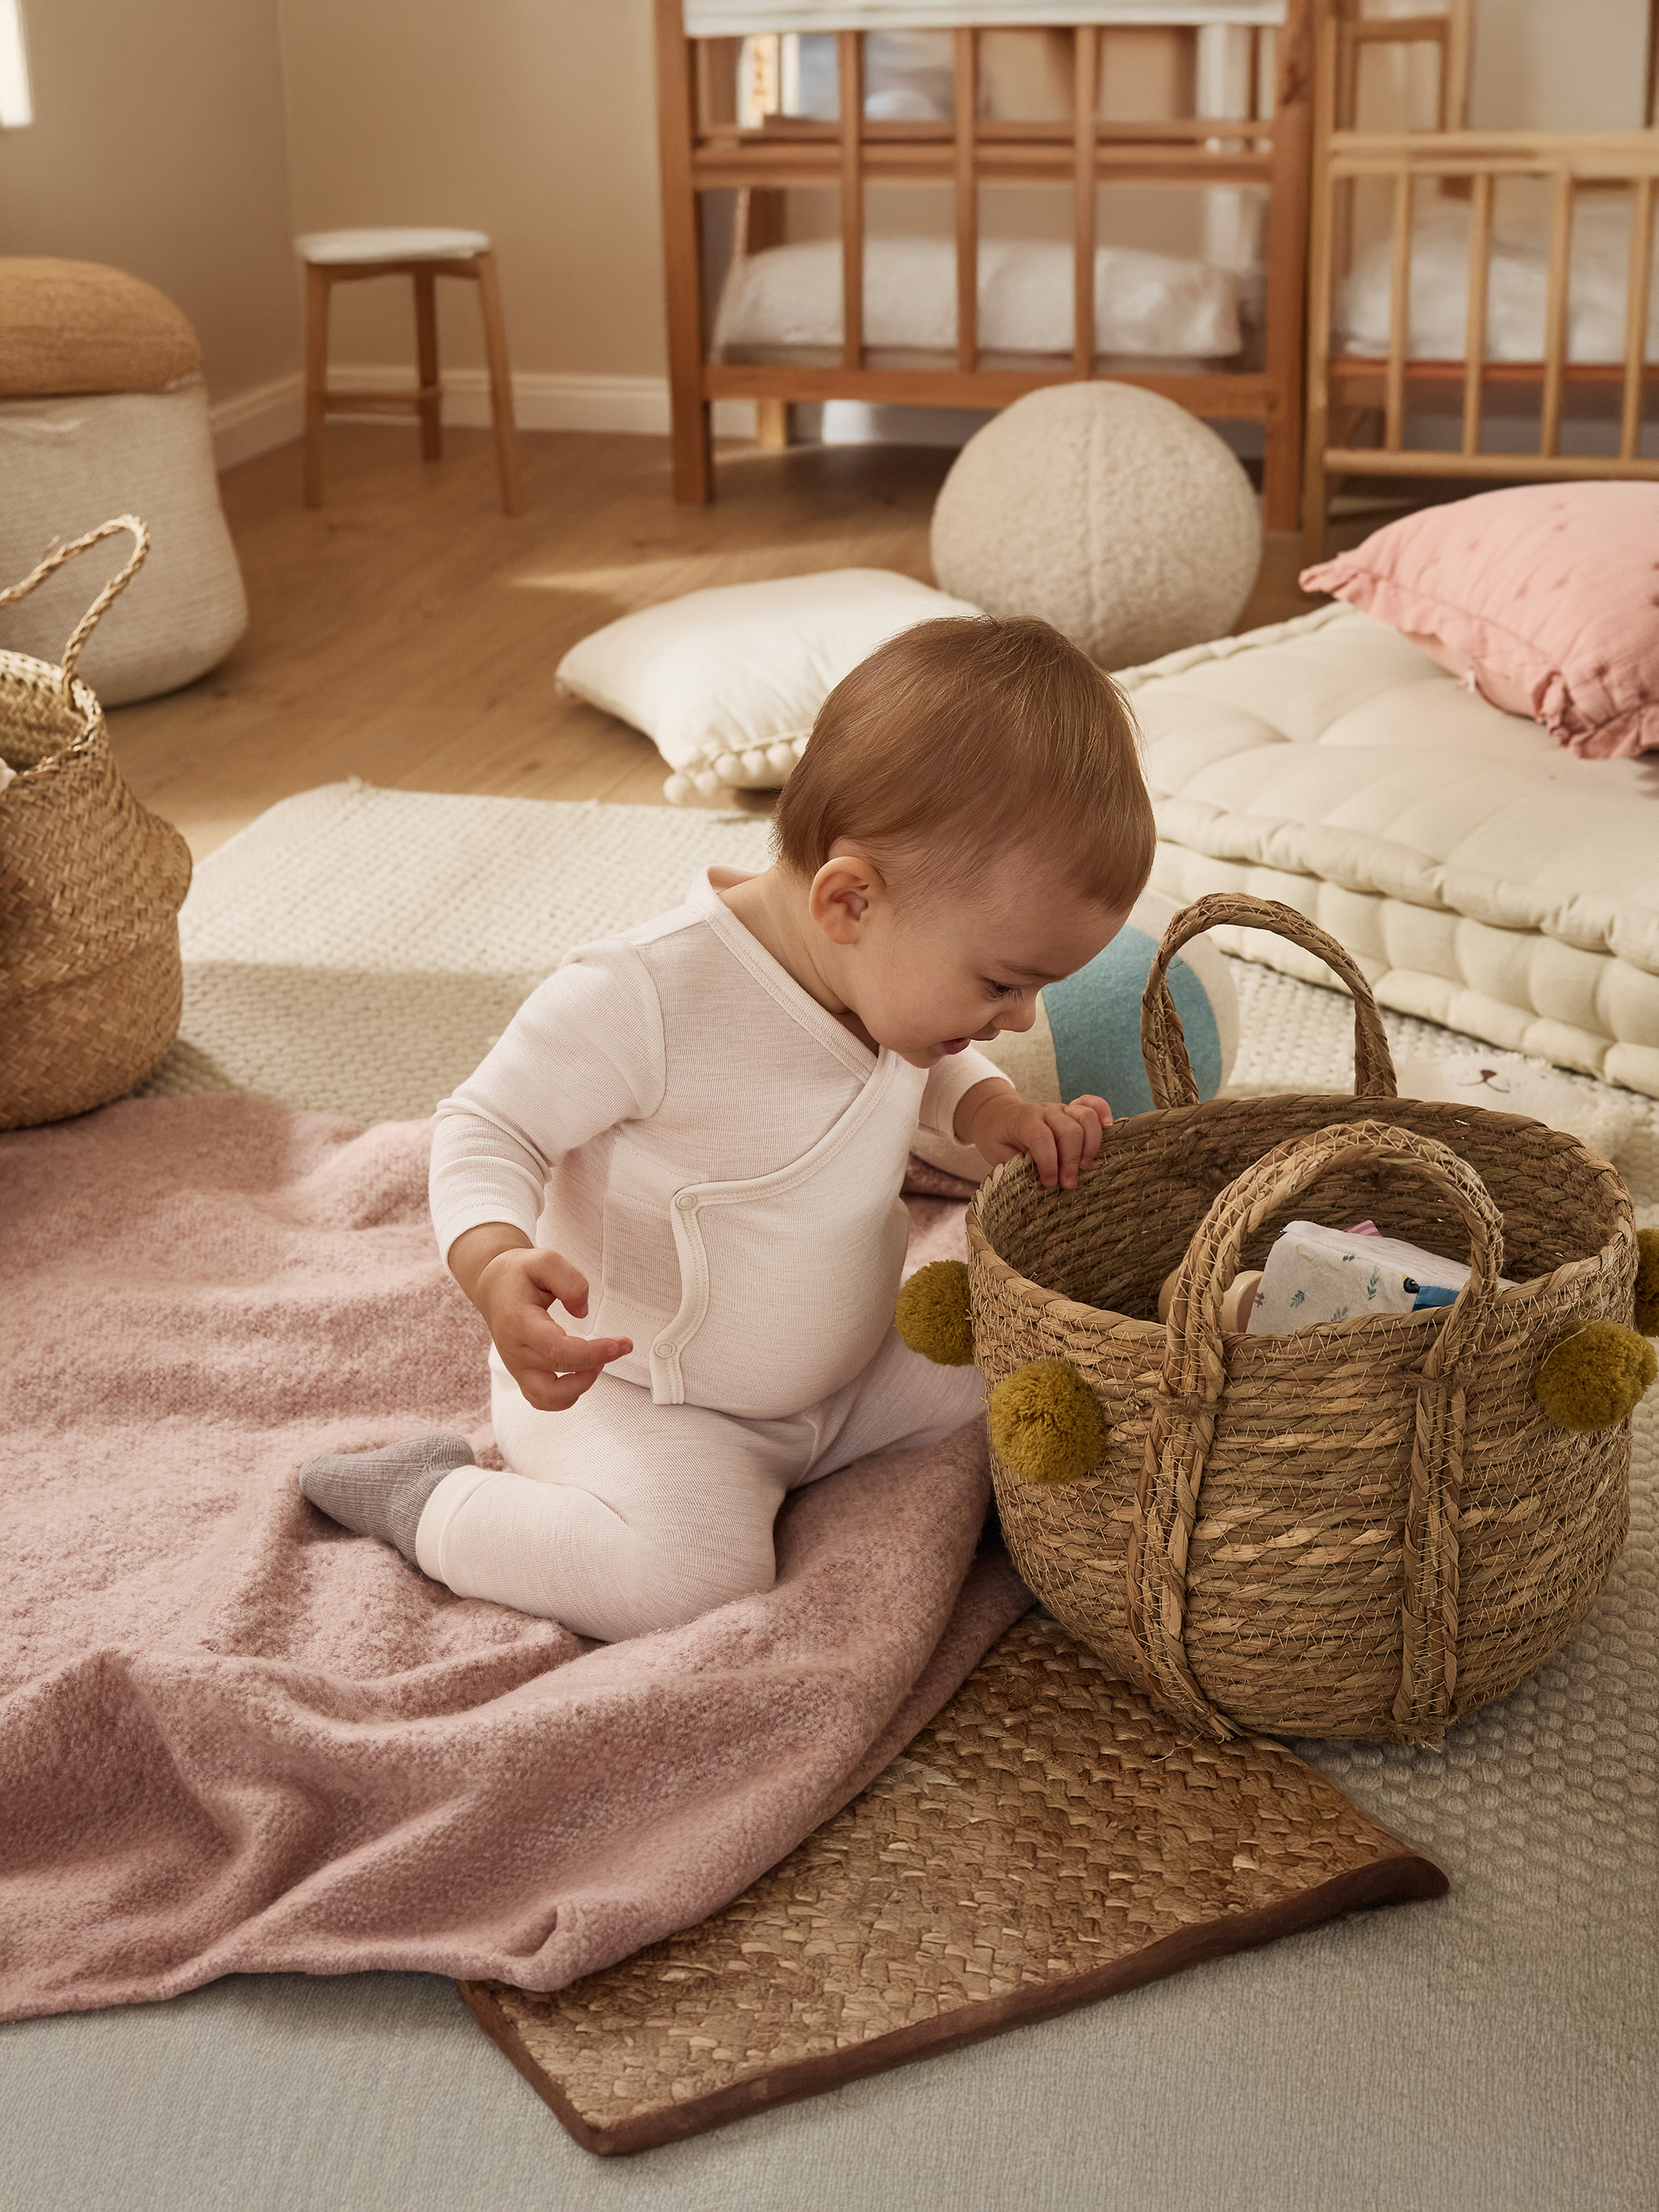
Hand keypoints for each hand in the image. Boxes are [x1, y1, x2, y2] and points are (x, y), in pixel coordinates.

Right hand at [448, 1225, 631, 1411]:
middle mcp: (515, 1350)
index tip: (618, 1344)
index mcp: (519, 1322)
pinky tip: (583, 1374)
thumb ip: (569, 1281)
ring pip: (549, 1397)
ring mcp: (516, 1367)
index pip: (558, 1349)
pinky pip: (542, 1400)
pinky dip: (566, 1396)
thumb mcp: (545, 1260)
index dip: (592, 1352)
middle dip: (598, 1361)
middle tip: (621, 1345)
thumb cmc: (518, 1274)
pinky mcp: (521, 1375)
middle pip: (560, 1371)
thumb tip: (582, 1312)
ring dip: (580, 1386)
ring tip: (599, 1362)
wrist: (494, 1286)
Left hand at [962, 1086, 1110, 1191]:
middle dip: (1071, 1161)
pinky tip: (1108, 1128)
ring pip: (1085, 1118)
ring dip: (1090, 1145)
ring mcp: (1061, 1108)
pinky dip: (1102, 1113)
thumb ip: (1018, 1167)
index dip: (1048, 1162)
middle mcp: (1045, 1111)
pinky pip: (1092, 1105)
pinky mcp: (1072, 1111)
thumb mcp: (998, 1155)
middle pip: (1068, 1130)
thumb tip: (1039, 1189)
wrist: (996, 1116)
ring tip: (1085, 1167)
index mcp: (1023, 1120)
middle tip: (1068, 1185)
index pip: (1041, 1137)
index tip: (1049, 1184)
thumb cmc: (998, 1139)